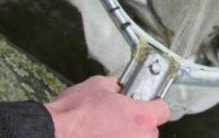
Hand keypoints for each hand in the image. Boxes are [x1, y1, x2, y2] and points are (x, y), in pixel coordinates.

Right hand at [45, 76, 168, 137]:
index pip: (164, 110)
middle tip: (120, 116)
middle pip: (150, 130)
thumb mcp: (99, 85)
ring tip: (107, 130)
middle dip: (138, 123)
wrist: (55, 133)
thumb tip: (119, 87)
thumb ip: (116, 86)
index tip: (147, 101)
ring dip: (127, 136)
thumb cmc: (75, 112)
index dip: (155, 103)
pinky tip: (99, 135)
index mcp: (142, 116)